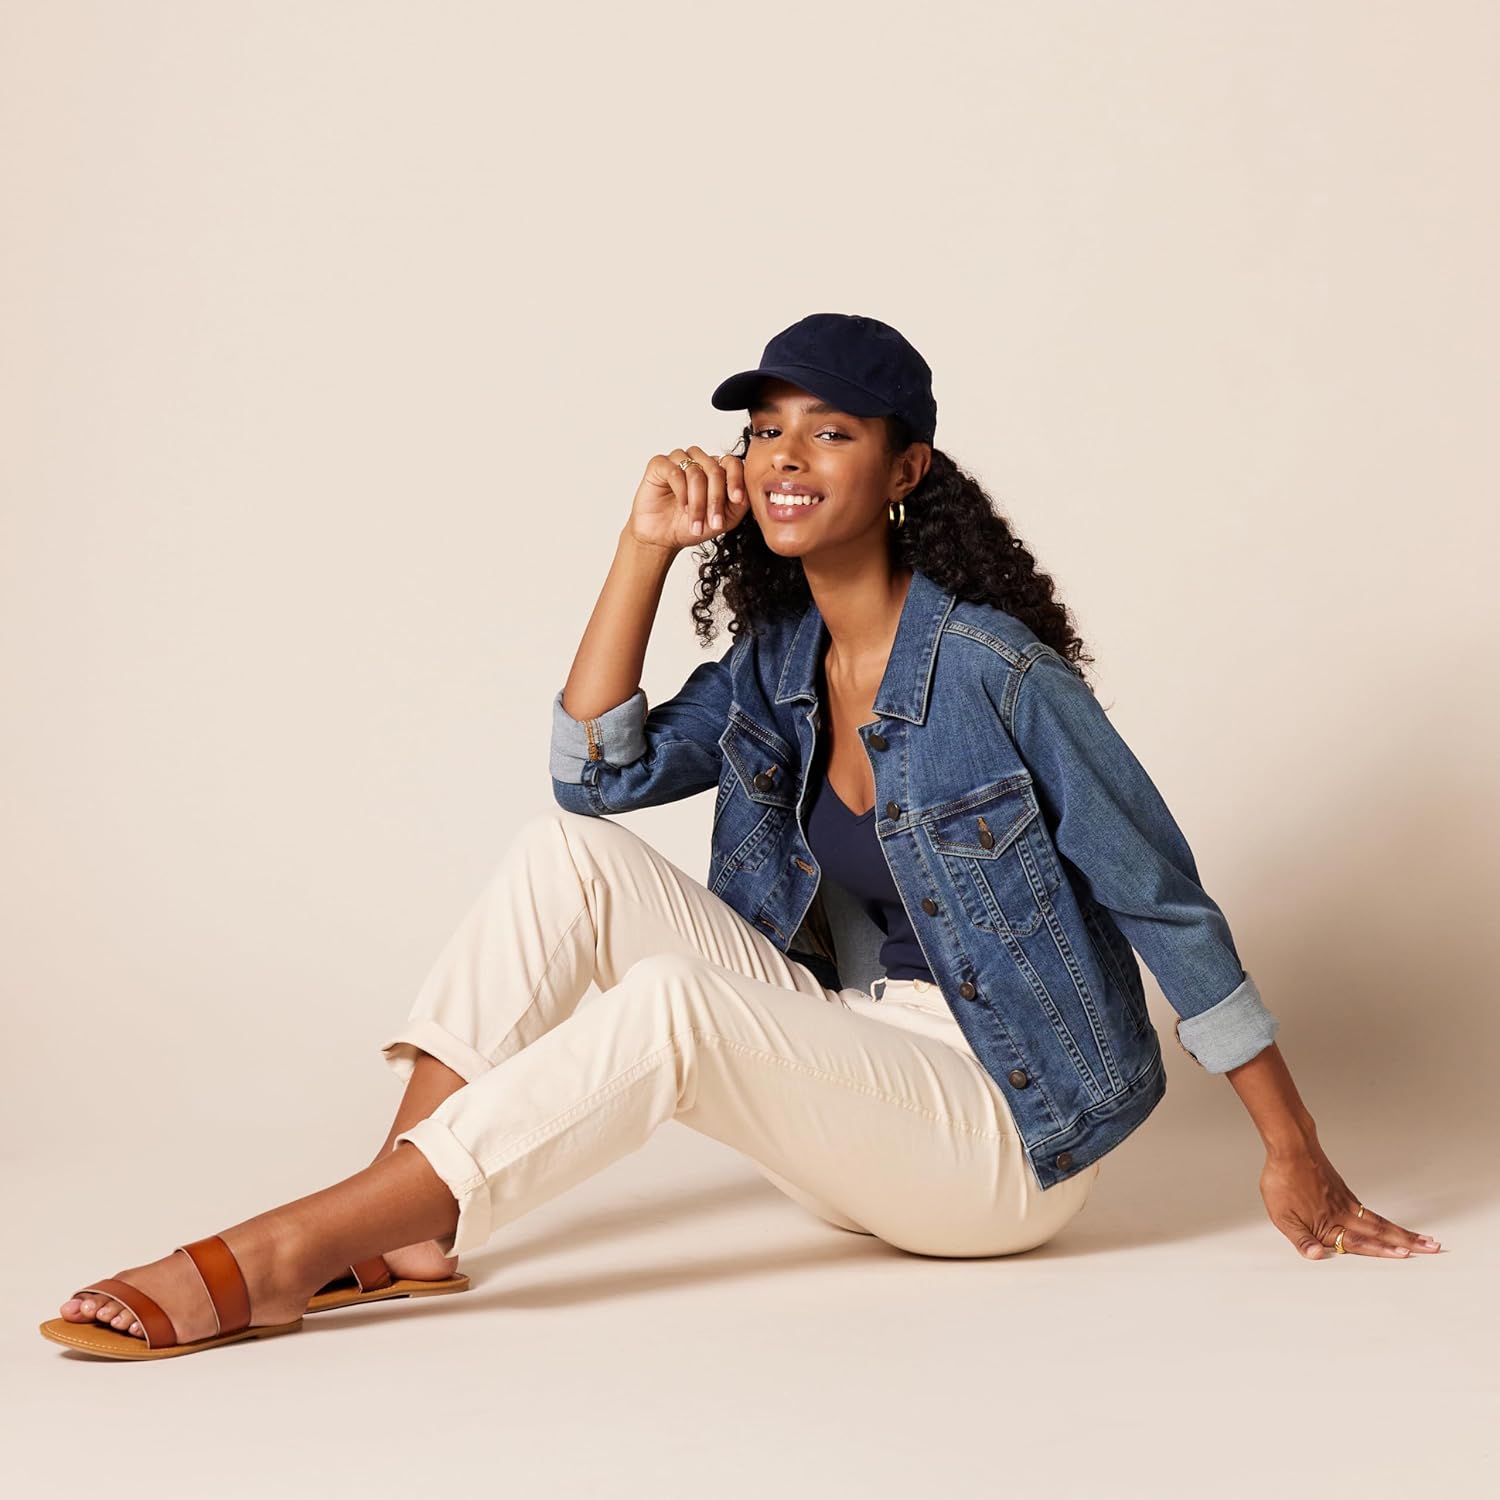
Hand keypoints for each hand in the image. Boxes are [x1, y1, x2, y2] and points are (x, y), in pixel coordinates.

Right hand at [627, 446, 750, 554]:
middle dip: (716, 500)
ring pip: (696, 472)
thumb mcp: (724, 519)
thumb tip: (748, 490)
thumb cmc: (691, 526)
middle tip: (714, 523)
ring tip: (696, 523)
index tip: (737, 499)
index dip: (736, 480)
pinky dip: (681, 492)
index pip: (732, 463)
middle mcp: (698, 460)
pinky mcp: (659, 464)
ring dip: (698, 502)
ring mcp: (678, 460)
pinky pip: (675, 472)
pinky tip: (682, 507)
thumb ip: (740, 503)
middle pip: (715, 470)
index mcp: (716, 469)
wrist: (662, 538)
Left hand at [1259, 1136, 1442, 1259]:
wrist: (1290, 1148)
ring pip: (1378, 1222)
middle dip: (1406, 1242)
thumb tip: (1317, 1256)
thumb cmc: (1283, 1181)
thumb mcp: (1282, 1216)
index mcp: (1328, 1224)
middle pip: (1379, 1232)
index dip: (1381, 1250)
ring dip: (1401, 1233)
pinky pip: (1369, 1212)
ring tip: (1423, 1240)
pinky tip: (1391, 1227)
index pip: (1358, 1243)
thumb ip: (1301, 1239)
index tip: (1405, 1255)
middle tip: (1432, 1248)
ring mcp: (1346, 1203)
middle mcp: (1343, 1215)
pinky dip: (1384, 1222)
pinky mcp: (1344, 1193)